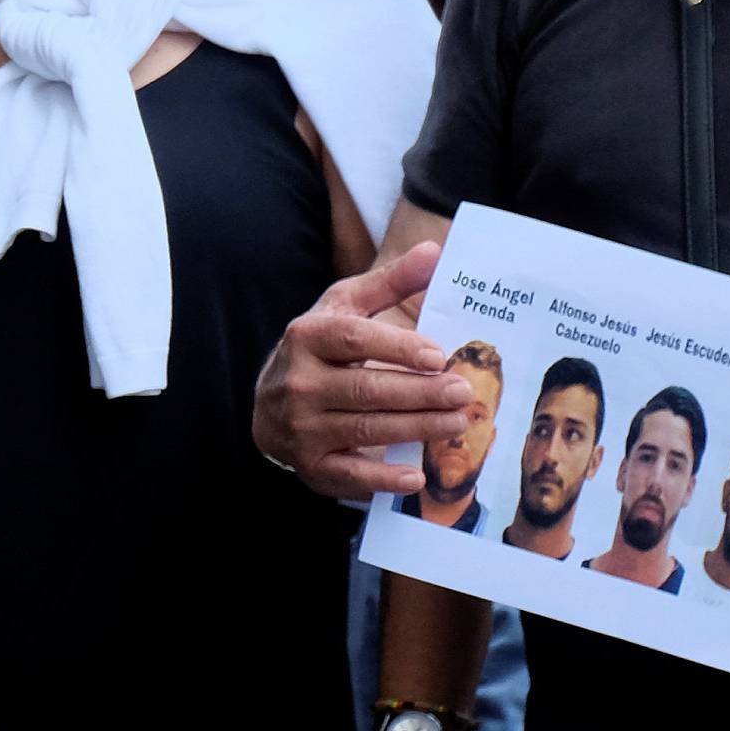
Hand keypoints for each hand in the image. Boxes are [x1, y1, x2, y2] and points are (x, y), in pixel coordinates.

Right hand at [251, 243, 469, 499]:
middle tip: (461, 392)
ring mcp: (302, 427)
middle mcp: (298, 382)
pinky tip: (415, 476)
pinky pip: (349, 474)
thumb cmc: (319, 350)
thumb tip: (434, 252)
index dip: (396, 348)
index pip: (354, 339)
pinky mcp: (310, 465)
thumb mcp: (344, 308)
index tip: (437, 355)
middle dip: (419, 392)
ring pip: (365, 428)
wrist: (268, 405)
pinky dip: (382, 478)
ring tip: (456, 422)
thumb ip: (389, 283)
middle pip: (365, 388)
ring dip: (415, 428)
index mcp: (307, 337)